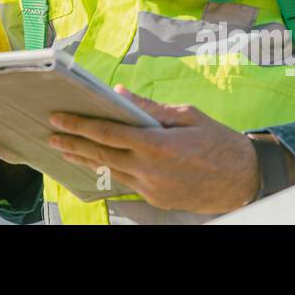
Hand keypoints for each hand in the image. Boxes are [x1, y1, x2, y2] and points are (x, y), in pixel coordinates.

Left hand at [46, 85, 260, 213]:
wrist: (244, 180)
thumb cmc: (218, 142)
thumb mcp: (186, 115)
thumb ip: (149, 107)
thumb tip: (118, 94)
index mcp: (157, 144)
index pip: (107, 133)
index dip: (79, 125)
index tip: (58, 118)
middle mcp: (149, 169)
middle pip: (101, 155)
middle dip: (72, 144)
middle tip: (50, 136)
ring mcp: (152, 188)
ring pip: (110, 171)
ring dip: (86, 159)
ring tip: (65, 150)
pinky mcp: (156, 199)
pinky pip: (126, 182)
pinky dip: (108, 171)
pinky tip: (97, 163)